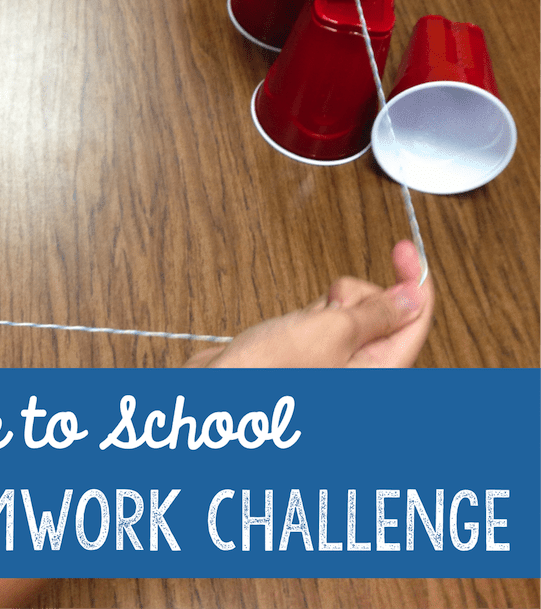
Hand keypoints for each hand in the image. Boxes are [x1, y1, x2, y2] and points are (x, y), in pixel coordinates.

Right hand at [184, 241, 433, 368]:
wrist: (219, 386)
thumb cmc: (269, 373)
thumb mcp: (333, 332)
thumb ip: (378, 314)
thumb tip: (412, 299)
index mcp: (381, 373)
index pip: (415, 321)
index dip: (412, 280)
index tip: (402, 249)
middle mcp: (364, 372)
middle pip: (383, 314)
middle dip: (358, 297)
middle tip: (333, 306)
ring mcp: (337, 363)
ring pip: (353, 314)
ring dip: (331, 305)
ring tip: (305, 323)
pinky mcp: (313, 354)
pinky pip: (327, 320)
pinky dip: (314, 312)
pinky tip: (295, 325)